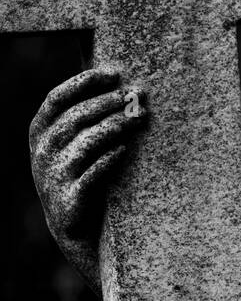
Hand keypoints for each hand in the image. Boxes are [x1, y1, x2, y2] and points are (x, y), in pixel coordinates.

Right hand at [29, 68, 147, 293]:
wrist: (75, 225)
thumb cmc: (80, 170)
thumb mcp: (71, 141)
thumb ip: (86, 113)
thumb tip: (123, 82)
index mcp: (39, 131)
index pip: (57, 98)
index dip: (84, 82)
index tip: (114, 74)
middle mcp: (41, 152)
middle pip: (75, 117)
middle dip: (108, 103)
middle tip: (136, 96)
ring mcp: (53, 177)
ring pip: (86, 143)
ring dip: (116, 126)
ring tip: (140, 118)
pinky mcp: (69, 200)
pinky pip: (92, 174)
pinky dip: (109, 160)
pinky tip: (125, 150)